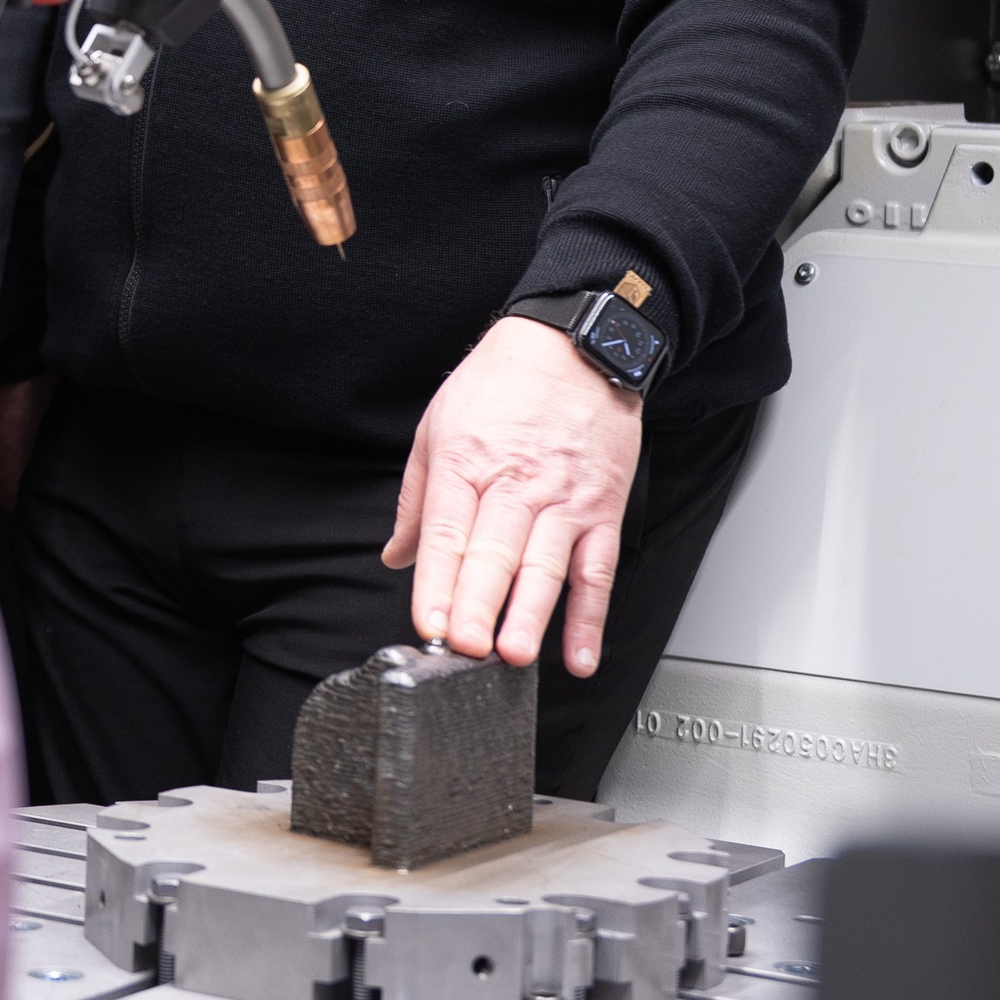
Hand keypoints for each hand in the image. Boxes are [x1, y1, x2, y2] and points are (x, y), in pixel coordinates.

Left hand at [383, 315, 645, 673]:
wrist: (576, 344)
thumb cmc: (504, 381)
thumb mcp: (439, 423)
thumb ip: (417, 497)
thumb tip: (398, 555)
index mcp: (465, 463)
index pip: (448, 532)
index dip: (437, 582)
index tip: (429, 623)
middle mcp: (515, 484)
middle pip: (494, 553)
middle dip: (478, 605)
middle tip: (465, 648)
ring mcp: (563, 499)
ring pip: (545, 566)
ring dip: (530, 616)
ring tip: (513, 656)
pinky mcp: (602, 509)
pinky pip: (597, 570)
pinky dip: (590, 616)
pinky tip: (579, 654)